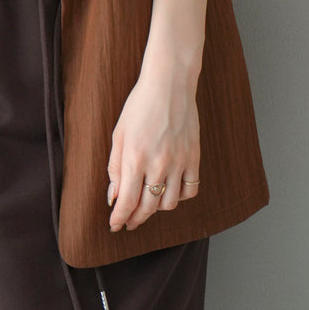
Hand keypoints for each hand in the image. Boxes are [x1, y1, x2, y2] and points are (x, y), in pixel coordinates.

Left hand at [106, 66, 200, 231]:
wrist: (169, 84)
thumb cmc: (140, 106)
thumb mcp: (119, 134)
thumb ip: (115, 167)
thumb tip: (114, 196)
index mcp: (135, 158)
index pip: (127, 202)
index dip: (120, 218)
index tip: (115, 225)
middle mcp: (158, 164)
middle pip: (148, 207)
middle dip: (136, 219)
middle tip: (129, 221)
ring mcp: (179, 162)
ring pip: (170, 203)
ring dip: (156, 209)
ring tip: (148, 204)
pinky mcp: (194, 157)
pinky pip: (190, 189)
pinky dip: (180, 196)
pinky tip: (170, 191)